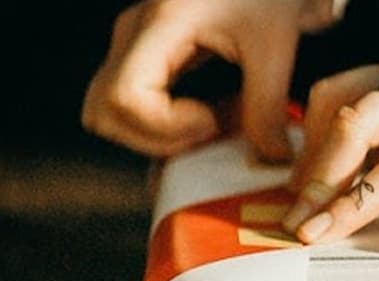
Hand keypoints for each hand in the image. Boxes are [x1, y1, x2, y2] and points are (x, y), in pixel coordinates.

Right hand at [82, 0, 338, 158]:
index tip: (212, 122)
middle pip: (104, 113)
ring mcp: (134, 46)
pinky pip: (133, 106)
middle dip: (158, 139)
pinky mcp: (145, 56)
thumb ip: (267, 106)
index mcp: (159, 24)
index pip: (123, 98)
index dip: (165, 127)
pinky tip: (210, 118)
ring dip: (160, 137)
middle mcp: (133, 34)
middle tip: (212, 131)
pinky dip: (165, 126)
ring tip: (214, 124)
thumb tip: (269, 158)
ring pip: (111, 114)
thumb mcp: (273, 46)